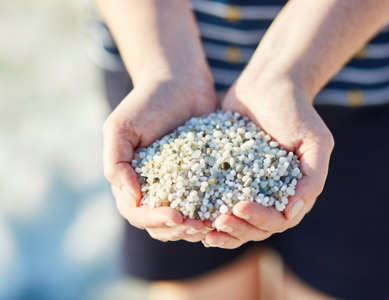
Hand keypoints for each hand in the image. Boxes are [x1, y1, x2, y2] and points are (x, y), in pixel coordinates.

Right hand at [103, 76, 217, 241]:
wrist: (181, 83)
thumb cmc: (147, 102)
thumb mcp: (121, 128)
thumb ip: (116, 164)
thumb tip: (132, 199)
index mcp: (130, 181)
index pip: (137, 213)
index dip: (154, 220)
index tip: (176, 216)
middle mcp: (153, 188)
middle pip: (160, 224)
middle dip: (178, 230)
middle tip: (199, 226)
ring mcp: (178, 185)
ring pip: (184, 221)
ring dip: (196, 228)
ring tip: (214, 223)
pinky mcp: (201, 178)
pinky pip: (206, 202)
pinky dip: (213, 212)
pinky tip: (226, 210)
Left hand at [203, 78, 333, 247]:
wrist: (268, 85)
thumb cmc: (295, 111)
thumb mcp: (315, 141)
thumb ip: (313, 178)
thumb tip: (293, 212)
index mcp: (294, 193)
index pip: (278, 220)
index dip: (259, 220)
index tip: (238, 208)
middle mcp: (272, 196)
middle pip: (255, 227)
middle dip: (236, 228)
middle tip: (217, 221)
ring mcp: (250, 188)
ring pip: (236, 220)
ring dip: (221, 229)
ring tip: (201, 228)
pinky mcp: (230, 177)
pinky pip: (218, 200)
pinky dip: (207, 211)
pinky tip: (191, 213)